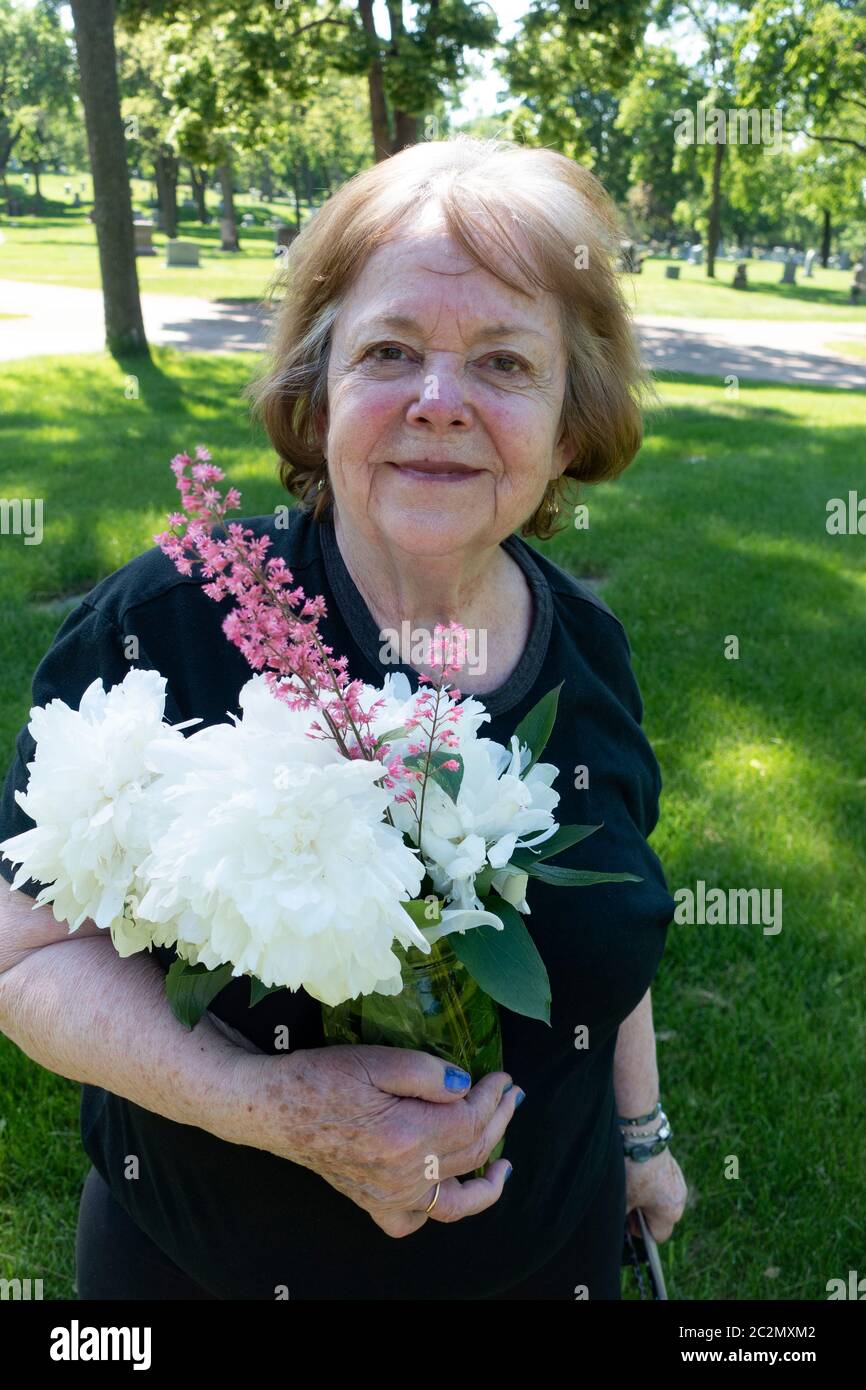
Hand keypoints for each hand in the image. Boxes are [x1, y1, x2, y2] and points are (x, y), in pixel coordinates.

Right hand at [223, 1043, 520, 1238]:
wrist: (275, 1107)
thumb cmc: (321, 1076)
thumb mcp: (376, 1058)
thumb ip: (427, 1072)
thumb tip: (466, 1086)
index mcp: (407, 1135)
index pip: (470, 1120)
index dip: (493, 1096)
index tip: (503, 1076)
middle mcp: (403, 1175)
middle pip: (470, 1153)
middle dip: (498, 1121)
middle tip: (512, 1096)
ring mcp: (388, 1196)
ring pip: (455, 1201)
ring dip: (487, 1182)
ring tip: (505, 1163)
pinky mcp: (372, 1203)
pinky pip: (413, 1221)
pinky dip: (436, 1211)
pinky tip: (448, 1191)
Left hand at [624, 1147, 686, 1242]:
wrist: (641, 1136)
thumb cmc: (634, 1171)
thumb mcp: (623, 1198)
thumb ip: (624, 1216)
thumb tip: (620, 1221)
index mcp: (670, 1212)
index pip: (658, 1235)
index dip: (640, 1231)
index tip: (627, 1218)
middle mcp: (680, 1199)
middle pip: (661, 1218)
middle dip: (644, 1213)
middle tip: (628, 1200)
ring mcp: (679, 1182)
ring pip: (662, 1199)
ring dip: (649, 1197)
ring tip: (633, 1185)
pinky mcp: (675, 1167)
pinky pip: (664, 1183)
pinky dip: (652, 1183)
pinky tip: (639, 1172)